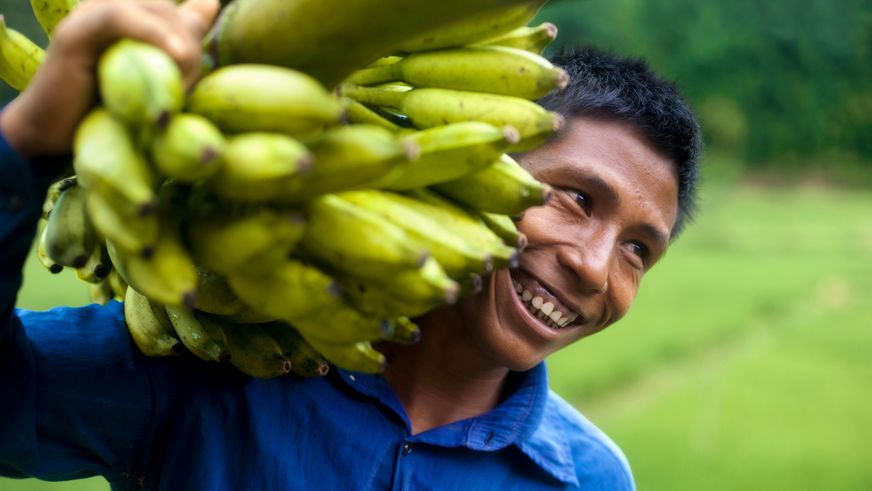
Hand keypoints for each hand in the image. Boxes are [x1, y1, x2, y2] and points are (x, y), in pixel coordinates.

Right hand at [0, 0, 219, 158]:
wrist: (56, 136)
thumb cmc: (110, 113)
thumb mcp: (157, 79)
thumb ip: (180, 43)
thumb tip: (210, 4)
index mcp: (134, 15)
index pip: (180, 8)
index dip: (198, 23)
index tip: (201, 63)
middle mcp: (113, 6)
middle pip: (171, 10)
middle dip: (191, 47)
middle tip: (188, 89)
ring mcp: (92, 14)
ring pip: (153, 9)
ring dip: (177, 47)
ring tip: (181, 84)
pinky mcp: (75, 32)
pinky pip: (119, 17)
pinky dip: (152, 33)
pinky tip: (175, 55)